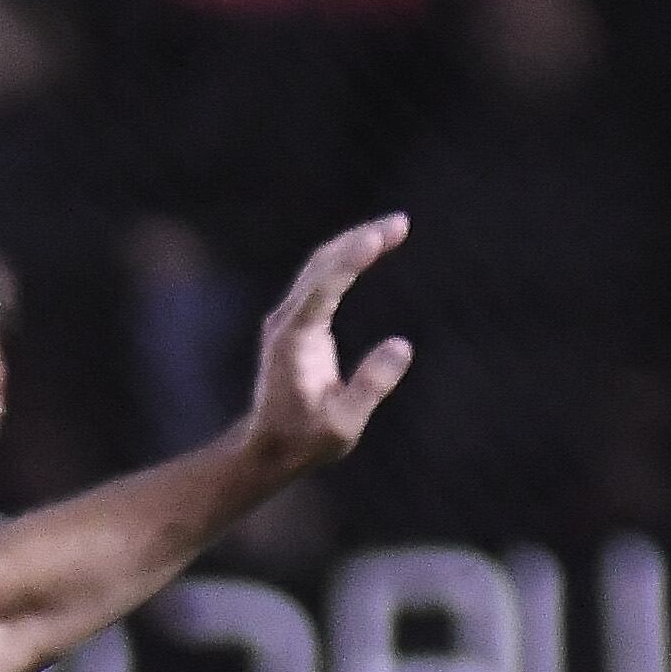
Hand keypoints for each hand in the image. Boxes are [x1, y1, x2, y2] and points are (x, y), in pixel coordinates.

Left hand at [247, 214, 417, 475]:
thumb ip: (369, 387)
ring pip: (319, 266)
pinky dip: (347, 258)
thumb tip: (402, 346)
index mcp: (293, 342)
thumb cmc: (305, 441)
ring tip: (396, 227)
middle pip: (321, 266)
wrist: (268, 448)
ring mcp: (287, 320)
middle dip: (360, 240)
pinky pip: (321, 279)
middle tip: (400, 223)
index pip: (322, 289)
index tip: (377, 236)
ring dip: (355, 243)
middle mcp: (285, 323)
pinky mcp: (295, 322)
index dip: (350, 260)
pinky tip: (371, 245)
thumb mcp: (342, 425)